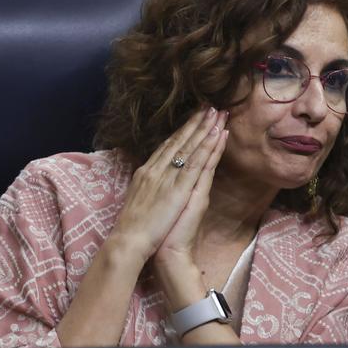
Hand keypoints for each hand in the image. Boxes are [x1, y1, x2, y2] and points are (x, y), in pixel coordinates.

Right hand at [110, 107, 227, 264]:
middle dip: (195, 122)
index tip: (192, 118)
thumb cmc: (134, 228)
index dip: (181, 131)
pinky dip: (208, 146)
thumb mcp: (138, 200)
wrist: (129, 241)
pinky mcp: (179, 187)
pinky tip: (218, 133)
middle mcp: (157, 168)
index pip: (167, 146)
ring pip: (190, 146)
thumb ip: (147, 187)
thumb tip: (152, 180)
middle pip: (179, 140)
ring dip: (205, 128)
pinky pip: (197, 161)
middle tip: (209, 105)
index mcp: (147, 172)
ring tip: (217, 112)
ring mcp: (168, 176)